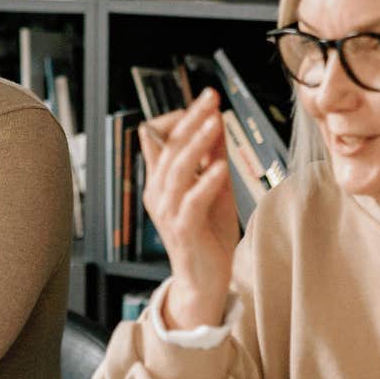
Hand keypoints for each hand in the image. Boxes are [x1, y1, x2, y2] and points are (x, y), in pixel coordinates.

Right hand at [139, 89, 240, 329]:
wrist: (205, 280)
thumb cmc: (208, 235)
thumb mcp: (215, 190)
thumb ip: (213, 159)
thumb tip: (217, 123)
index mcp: (161, 182)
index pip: (161, 139)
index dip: (182, 117)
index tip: (207, 99)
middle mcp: (158, 194)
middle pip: (170, 148)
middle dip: (191, 120)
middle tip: (210, 98)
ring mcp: (167, 212)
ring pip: (178, 170)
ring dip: (197, 144)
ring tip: (215, 123)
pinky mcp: (183, 229)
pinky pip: (192, 201)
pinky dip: (206, 182)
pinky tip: (220, 167)